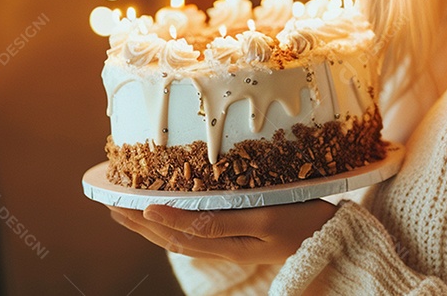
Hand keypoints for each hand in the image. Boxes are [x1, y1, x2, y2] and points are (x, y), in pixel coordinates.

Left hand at [109, 199, 337, 264]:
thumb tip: (168, 214)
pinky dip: (176, 223)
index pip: (174, 230)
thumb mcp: (262, 219)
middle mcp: (224, 246)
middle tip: (111, 204)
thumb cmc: (304, 222)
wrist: (335, 236)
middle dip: (138, 223)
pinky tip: (172, 216)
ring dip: (152, 225)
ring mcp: (234, 244)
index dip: (145, 217)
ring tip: (129, 211)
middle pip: (171, 237)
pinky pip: (198, 233)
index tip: (119, 200)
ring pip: (181, 238)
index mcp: (225, 242)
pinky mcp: (243, 237)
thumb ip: (216, 220)